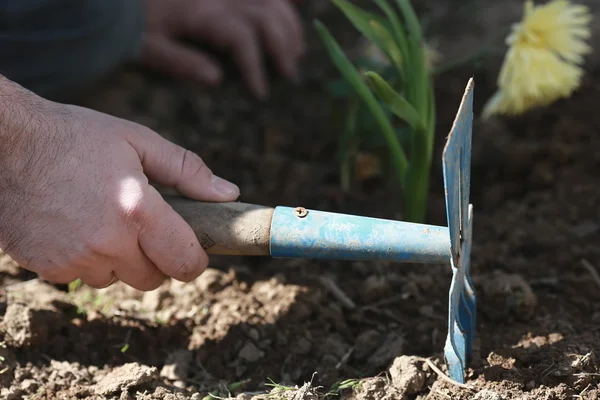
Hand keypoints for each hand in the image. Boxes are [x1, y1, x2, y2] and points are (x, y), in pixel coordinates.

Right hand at [0, 80, 239, 290]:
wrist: (5, 143)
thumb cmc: (75, 136)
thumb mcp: (138, 140)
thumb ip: (187, 170)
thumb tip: (228, 194)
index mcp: (138, 211)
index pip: (186, 264)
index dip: (193, 260)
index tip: (189, 248)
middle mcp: (109, 243)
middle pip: (153, 278)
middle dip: (155, 258)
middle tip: (141, 226)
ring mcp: (75, 259)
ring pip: (115, 279)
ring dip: (117, 260)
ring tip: (101, 220)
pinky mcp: (47, 267)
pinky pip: (80, 277)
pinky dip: (84, 260)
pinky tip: (73, 227)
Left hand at [140, 0, 304, 98]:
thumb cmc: (133, 22)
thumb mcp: (149, 47)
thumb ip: (180, 62)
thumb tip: (216, 79)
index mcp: (204, 14)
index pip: (242, 39)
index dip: (256, 67)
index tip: (261, 94)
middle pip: (267, 18)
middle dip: (283, 48)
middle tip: (289, 75)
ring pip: (272, 3)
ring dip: (289, 27)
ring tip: (295, 52)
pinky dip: (286, 3)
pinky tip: (298, 10)